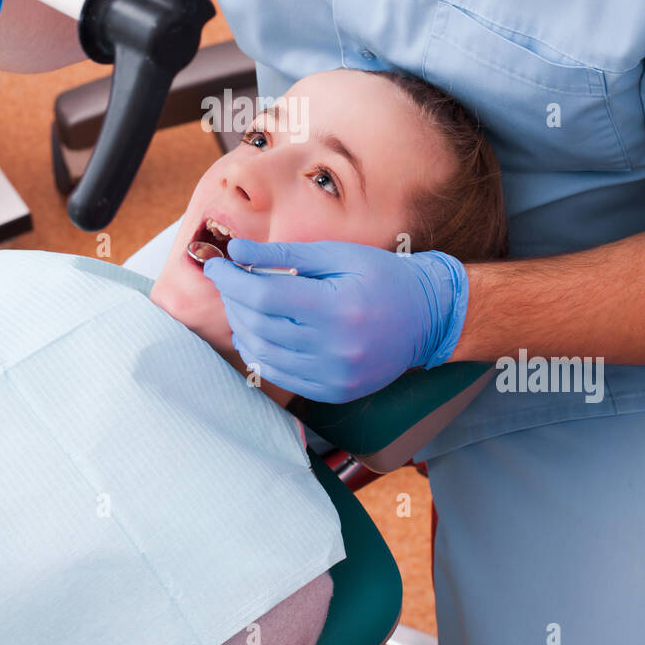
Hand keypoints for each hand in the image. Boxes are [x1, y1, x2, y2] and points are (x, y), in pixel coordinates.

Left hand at [203, 238, 469, 403]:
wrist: (429, 318)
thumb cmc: (383, 277)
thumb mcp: (338, 254)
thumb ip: (284, 254)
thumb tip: (236, 252)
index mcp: (337, 307)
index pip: (263, 296)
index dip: (230, 280)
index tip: (216, 264)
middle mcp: (335, 348)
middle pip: (259, 325)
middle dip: (233, 300)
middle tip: (228, 280)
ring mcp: (334, 376)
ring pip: (263, 355)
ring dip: (242, 327)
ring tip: (241, 304)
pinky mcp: (334, 392)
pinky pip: (280, 377)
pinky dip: (260, 353)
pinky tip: (257, 333)